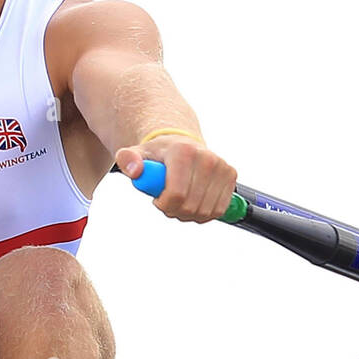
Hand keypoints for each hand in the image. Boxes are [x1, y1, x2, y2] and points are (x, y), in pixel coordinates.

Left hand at [116, 137, 236, 222]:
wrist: (181, 144)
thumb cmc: (158, 154)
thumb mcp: (137, 154)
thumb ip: (127, 160)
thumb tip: (135, 171)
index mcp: (183, 152)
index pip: (176, 194)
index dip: (164, 205)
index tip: (157, 201)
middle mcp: (206, 157)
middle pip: (190, 206)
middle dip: (174, 211)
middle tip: (167, 202)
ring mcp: (221, 166)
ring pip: (205, 211)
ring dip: (189, 214)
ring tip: (180, 201)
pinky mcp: (230, 175)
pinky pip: (219, 210)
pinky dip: (204, 213)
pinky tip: (194, 202)